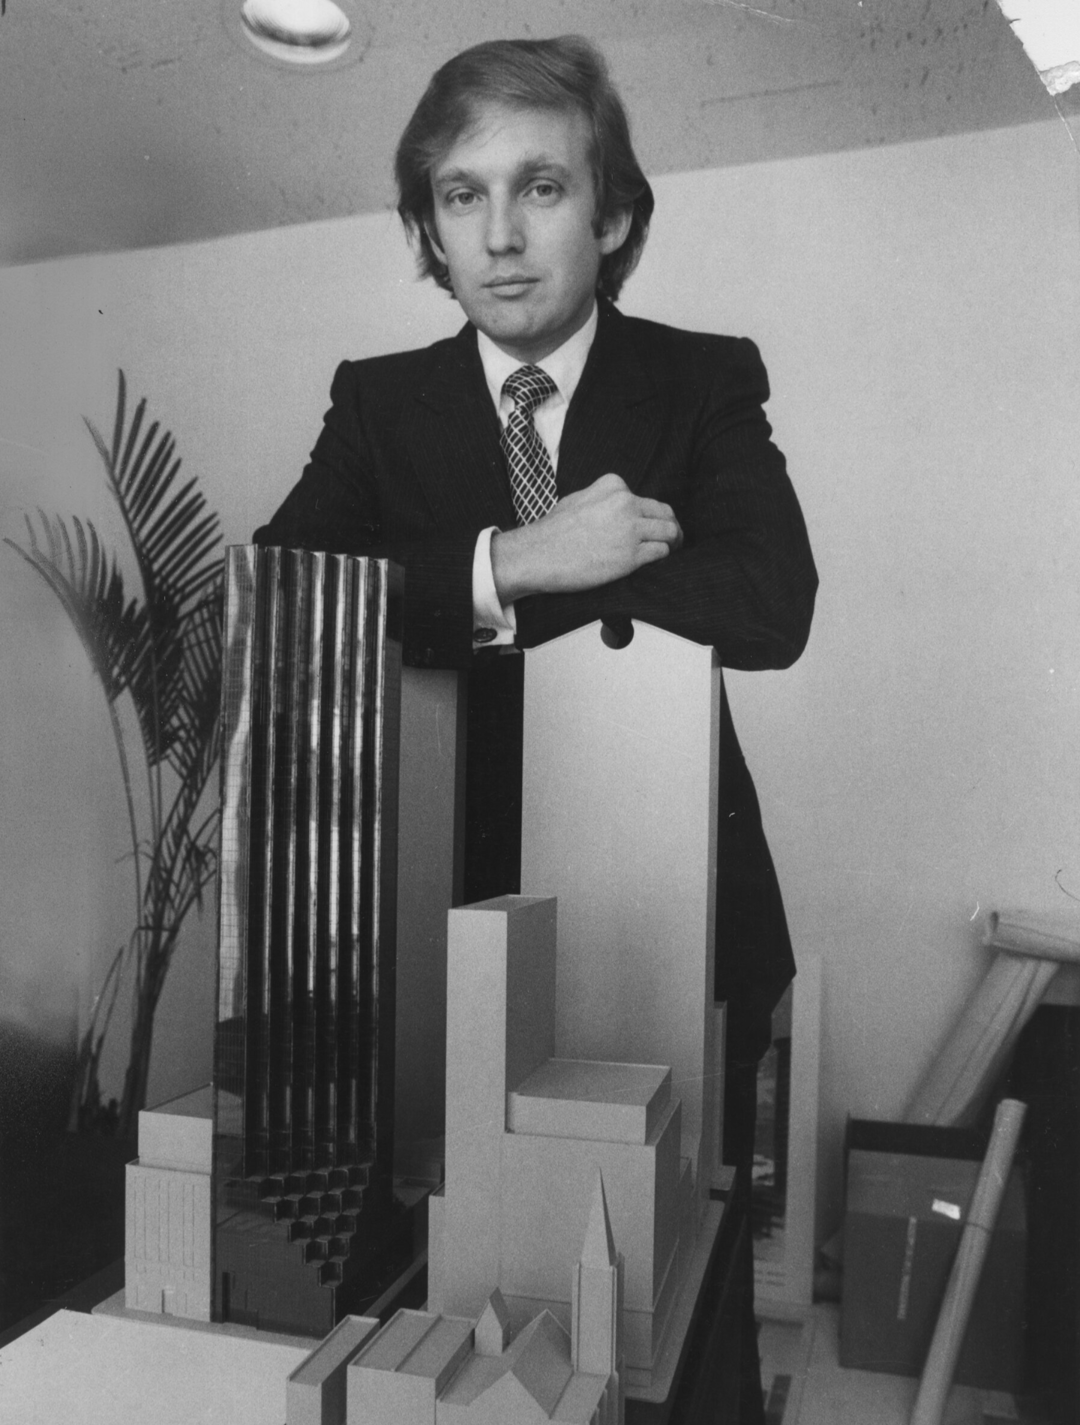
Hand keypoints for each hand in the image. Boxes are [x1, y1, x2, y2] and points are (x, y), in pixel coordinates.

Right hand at [491, 473, 682, 602]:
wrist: (538, 555)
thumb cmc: (553, 532)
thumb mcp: (578, 499)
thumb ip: (602, 499)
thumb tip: (617, 508)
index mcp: (613, 486)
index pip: (644, 498)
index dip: (648, 515)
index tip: (646, 526)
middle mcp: (625, 503)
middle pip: (664, 512)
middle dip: (670, 526)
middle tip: (672, 538)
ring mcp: (630, 528)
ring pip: (670, 531)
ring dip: (673, 541)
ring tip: (671, 550)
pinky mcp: (631, 555)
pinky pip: (661, 552)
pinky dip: (662, 557)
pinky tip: (655, 562)